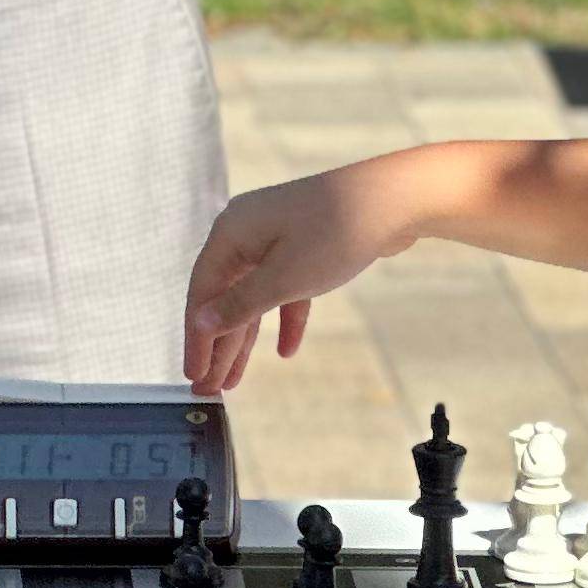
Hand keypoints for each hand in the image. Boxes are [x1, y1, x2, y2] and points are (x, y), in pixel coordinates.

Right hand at [182, 156, 429, 392]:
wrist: (393, 200)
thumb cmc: (334, 231)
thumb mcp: (283, 278)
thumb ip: (239, 305)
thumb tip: (200, 322)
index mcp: (231, 232)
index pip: (202, 293)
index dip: (197, 338)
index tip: (194, 375)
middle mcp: (247, 232)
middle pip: (224, 296)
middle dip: (218, 344)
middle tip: (210, 388)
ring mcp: (276, 237)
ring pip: (253, 296)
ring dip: (245, 337)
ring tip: (234, 379)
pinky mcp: (304, 245)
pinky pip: (284, 288)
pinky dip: (284, 318)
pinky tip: (286, 349)